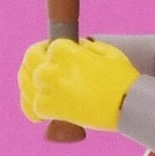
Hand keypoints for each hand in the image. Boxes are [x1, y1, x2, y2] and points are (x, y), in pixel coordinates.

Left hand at [20, 38, 138, 130]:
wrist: (127, 104)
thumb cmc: (121, 77)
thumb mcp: (105, 51)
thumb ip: (84, 47)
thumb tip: (74, 47)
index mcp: (67, 51)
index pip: (50, 45)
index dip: (51, 49)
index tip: (53, 55)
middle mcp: (55, 69)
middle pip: (30, 58)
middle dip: (34, 59)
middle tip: (40, 66)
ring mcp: (52, 90)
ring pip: (27, 82)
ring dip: (29, 82)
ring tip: (34, 86)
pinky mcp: (53, 110)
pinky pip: (32, 107)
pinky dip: (32, 108)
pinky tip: (37, 109)